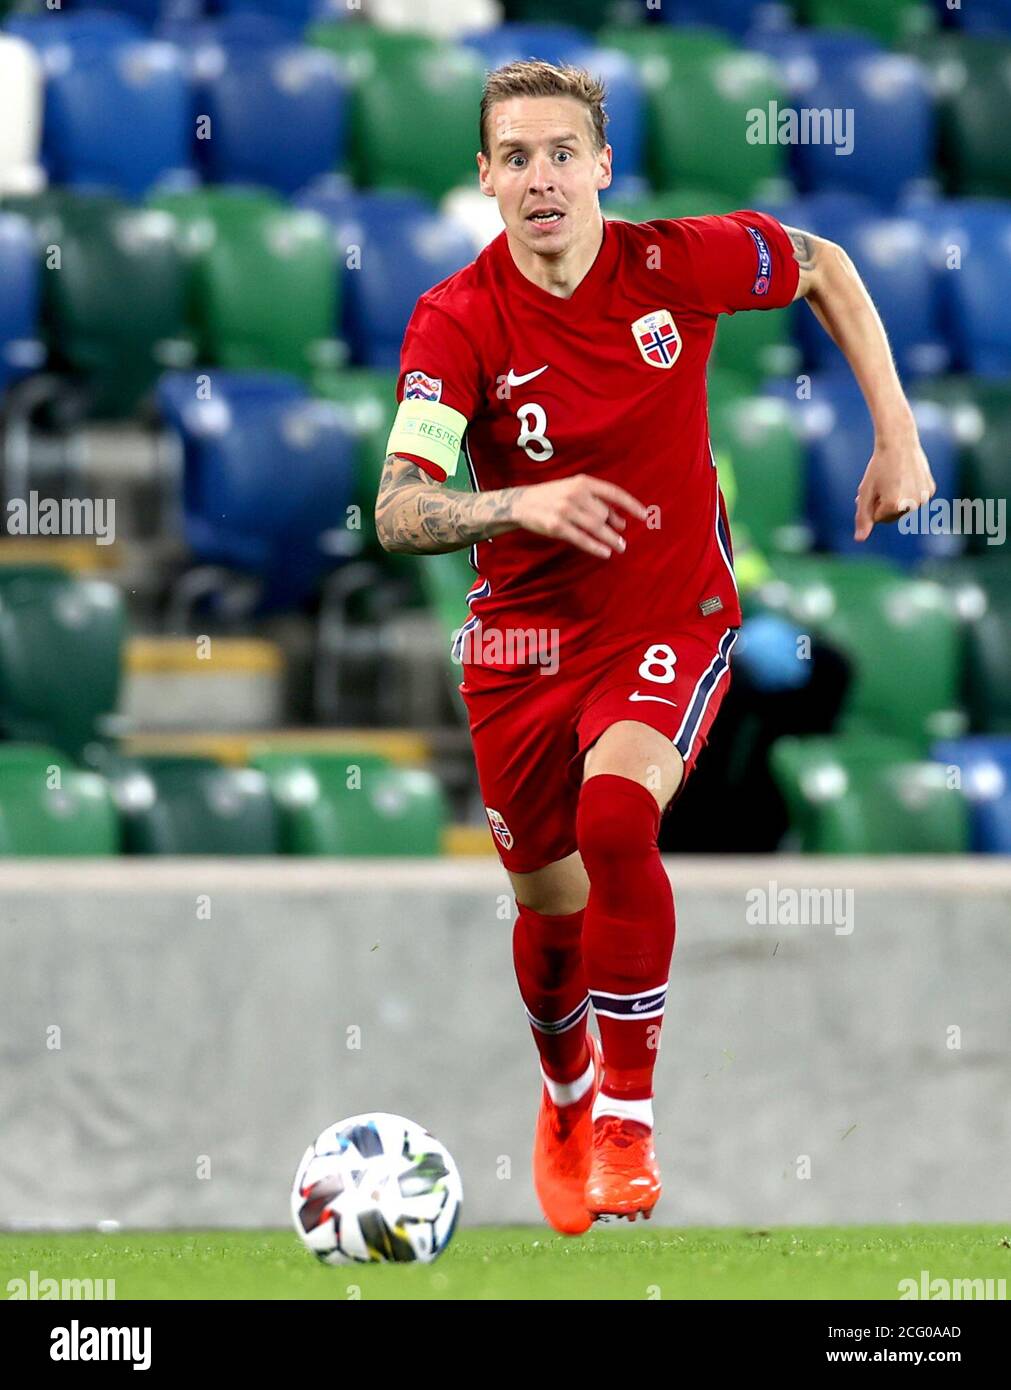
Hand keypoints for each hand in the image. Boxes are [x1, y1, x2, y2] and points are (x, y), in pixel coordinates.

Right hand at [512, 474, 647, 558]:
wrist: (522, 503)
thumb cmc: (553, 497)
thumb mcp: (575, 493)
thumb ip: (598, 504)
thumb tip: (622, 522)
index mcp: (582, 482)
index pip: (613, 493)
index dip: (630, 504)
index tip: (644, 515)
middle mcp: (575, 494)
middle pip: (604, 514)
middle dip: (613, 527)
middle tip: (621, 539)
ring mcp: (565, 510)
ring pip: (596, 527)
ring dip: (611, 539)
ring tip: (620, 547)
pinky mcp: (557, 526)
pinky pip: (581, 539)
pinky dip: (595, 547)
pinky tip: (605, 553)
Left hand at [854, 432, 934, 540]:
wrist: (899, 442)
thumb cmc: (878, 467)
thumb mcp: (866, 492)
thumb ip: (862, 517)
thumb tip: (859, 540)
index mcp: (893, 505)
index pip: (878, 518)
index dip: (872, 503)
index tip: (875, 487)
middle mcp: (912, 504)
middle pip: (892, 516)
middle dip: (884, 504)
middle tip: (884, 483)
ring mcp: (924, 497)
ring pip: (905, 507)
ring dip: (897, 498)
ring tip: (895, 479)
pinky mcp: (931, 489)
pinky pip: (916, 498)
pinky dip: (910, 491)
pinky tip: (908, 476)